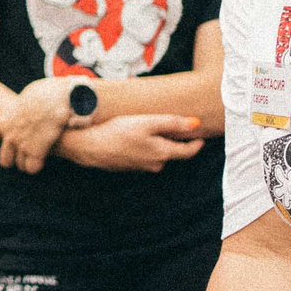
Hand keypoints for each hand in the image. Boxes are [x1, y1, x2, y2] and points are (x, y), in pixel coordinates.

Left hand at [0, 78, 81, 172]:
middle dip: (13, 160)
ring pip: (20, 165)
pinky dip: (37, 165)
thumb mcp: (26, 97)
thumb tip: (26, 107)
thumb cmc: (45, 92)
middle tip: (23, 155)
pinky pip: (32, 168)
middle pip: (4, 160)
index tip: (0, 146)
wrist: (56, 96)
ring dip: (27, 162)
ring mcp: (22, 144)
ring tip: (36, 156)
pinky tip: (44, 158)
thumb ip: (21, 108)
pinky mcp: (37, 151)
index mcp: (4, 121)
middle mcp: (10, 135)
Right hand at [56, 113, 204, 172]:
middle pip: (172, 153)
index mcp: (162, 154)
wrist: (88, 146)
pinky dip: (146, 147)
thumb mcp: (146, 122)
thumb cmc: (117, 131)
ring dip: (159, 144)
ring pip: (157, 155)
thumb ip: (172, 123)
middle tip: (179, 127)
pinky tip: (136, 136)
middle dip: (177, 142)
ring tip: (154, 128)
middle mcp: (154, 164)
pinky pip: (144, 156)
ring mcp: (141, 167)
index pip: (188, 152)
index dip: (196, 144)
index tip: (202, 136)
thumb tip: (195, 124)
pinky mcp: (129, 166)